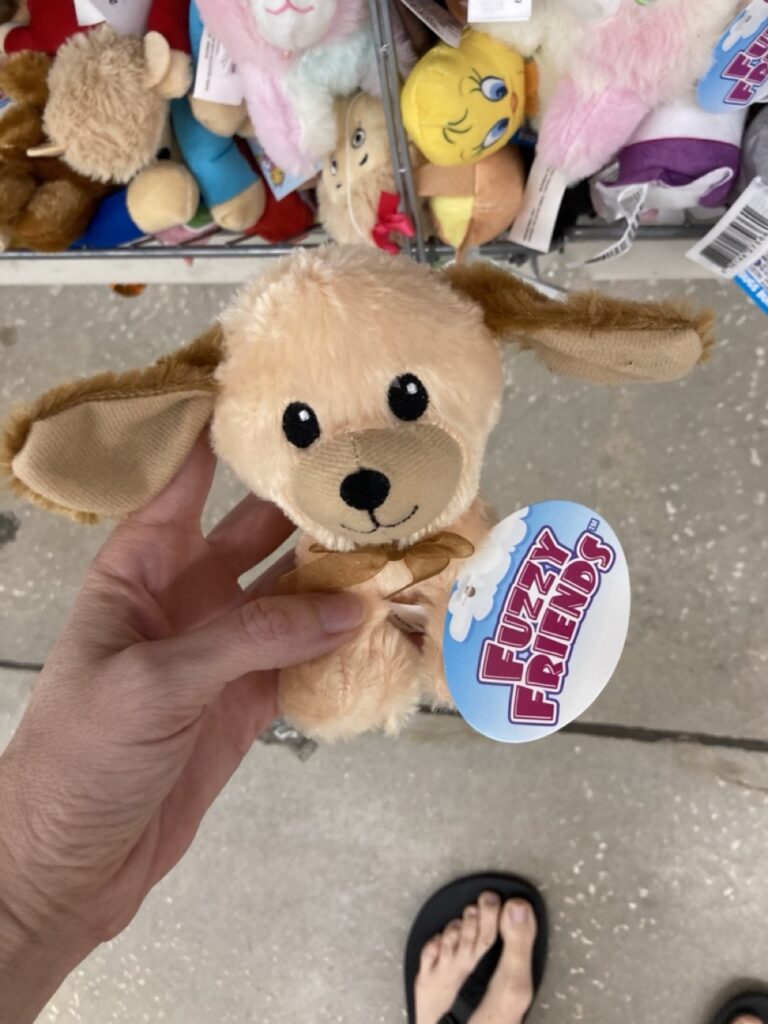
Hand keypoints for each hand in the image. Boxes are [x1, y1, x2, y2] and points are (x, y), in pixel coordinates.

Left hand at [0, 438, 362, 1021]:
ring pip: (290, 596)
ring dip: (336, 577)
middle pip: (255, 533)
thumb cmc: (81, 755)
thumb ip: (251, 639)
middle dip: (305, 508)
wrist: (72, 862)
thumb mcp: (156, 683)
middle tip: (370, 477)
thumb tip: (349, 608)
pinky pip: (303, 657)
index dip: (221, 437)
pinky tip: (383, 622)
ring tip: (397, 545)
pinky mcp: (249, 698)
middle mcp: (187, 594)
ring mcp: (223, 647)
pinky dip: (341, 644)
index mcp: (139, 568)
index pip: (182, 482)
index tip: (272, 393)